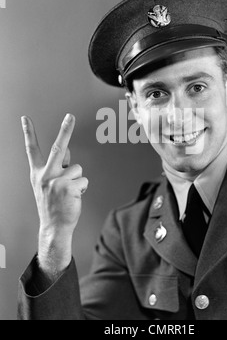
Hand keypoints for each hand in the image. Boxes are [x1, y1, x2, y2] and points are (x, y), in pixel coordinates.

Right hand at [21, 114, 88, 273]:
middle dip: (66, 129)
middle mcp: (45, 174)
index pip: (31, 149)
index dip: (28, 133)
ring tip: (69, 192)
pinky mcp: (69, 186)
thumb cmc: (52, 204)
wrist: (54, 226)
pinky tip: (74, 197)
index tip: (26, 119)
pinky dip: (83, 189)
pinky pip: (84, 180)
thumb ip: (56, 167)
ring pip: (78, 169)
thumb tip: (67, 150)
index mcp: (38, 172)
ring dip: (78, 180)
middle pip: (59, 147)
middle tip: (70, 116)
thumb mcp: (48, 184)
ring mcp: (57, 180)